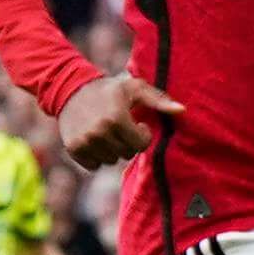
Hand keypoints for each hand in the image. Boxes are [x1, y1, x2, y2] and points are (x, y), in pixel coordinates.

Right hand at [58, 73, 183, 169]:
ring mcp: (84, 142)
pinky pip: (94, 165)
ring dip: (112, 149)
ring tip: (108, 132)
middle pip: (126, 154)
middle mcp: (99, 132)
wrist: (71, 91)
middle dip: (127, 142)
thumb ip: (159, 100)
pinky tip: (96, 140)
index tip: (137, 123)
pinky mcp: (73, 149)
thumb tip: (182, 111)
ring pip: (110, 161)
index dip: (142, 134)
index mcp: (116, 118)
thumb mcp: (135, 88)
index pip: (141, 144)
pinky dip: (97, 156)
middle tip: (121, 127)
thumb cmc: (110, 89)